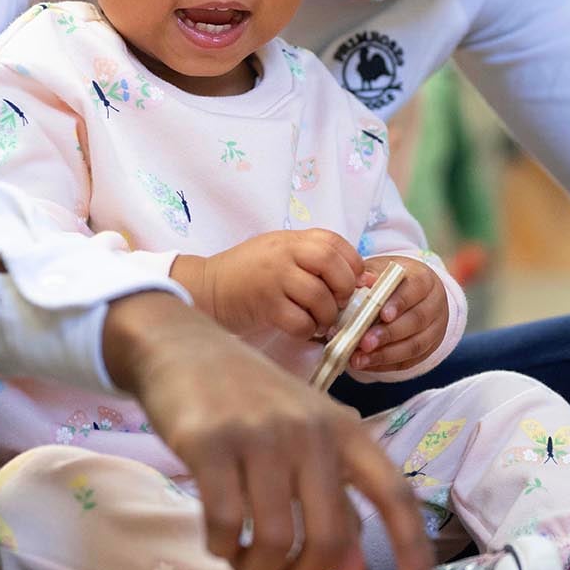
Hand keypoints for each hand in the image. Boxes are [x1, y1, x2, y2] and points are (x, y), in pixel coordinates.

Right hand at [103, 291, 433, 569]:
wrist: (181, 346)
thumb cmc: (250, 400)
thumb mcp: (305, 438)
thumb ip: (335, 500)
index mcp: (345, 429)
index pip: (394, 492)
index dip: (413, 546)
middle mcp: (310, 431)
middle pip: (329, 538)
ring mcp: (260, 435)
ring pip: (274, 540)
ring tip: (243, 564)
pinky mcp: (210, 443)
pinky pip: (225, 524)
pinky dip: (220, 549)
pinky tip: (217, 541)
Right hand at [171, 229, 364, 339]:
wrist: (205, 287)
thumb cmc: (248, 273)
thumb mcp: (280, 254)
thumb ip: (314, 260)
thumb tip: (364, 279)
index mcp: (291, 239)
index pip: (335, 243)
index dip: (353, 264)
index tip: (354, 281)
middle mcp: (283, 254)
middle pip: (332, 264)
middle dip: (344, 288)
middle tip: (339, 303)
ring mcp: (273, 278)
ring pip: (319, 297)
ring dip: (327, 315)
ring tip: (319, 320)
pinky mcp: (264, 305)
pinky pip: (300, 321)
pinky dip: (307, 330)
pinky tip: (300, 328)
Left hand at [349, 257, 448, 375]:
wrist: (410, 293)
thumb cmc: (390, 281)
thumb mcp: (381, 271)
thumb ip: (370, 275)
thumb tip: (362, 281)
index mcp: (424, 279)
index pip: (415, 289)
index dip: (400, 303)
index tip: (382, 314)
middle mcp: (434, 304)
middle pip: (417, 320)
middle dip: (389, 334)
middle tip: (364, 343)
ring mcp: (435, 329)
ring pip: (415, 345)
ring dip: (385, 355)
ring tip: (360, 359)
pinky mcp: (429, 349)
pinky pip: (410, 361)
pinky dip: (386, 365)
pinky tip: (367, 365)